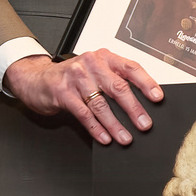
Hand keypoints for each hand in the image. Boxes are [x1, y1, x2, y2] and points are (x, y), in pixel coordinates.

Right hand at [3, 50, 161, 145]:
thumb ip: (115, 80)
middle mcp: (91, 64)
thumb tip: (143, 102)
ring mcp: (76, 77)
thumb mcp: (95, 71)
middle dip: (134, 109)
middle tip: (145, 124)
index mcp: (105, 57)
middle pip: (118, 87)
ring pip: (101, 104)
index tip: (158, 97)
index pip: (130, 68)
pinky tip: (105, 137)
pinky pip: (84, 113)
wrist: (37, 78)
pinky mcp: (62, 92)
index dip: (146, 83)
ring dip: (115, 124)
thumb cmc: (72, 77)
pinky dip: (96, 128)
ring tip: (125, 137)